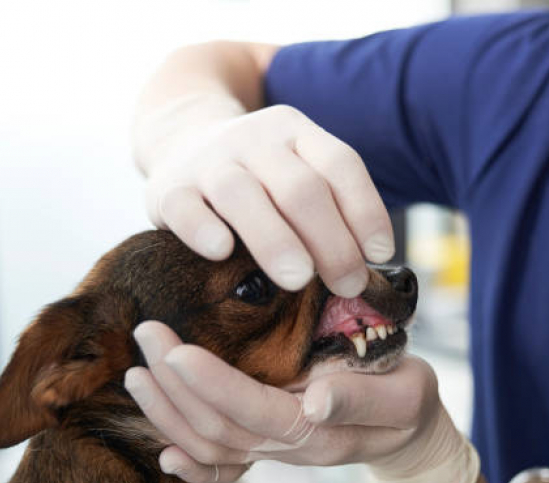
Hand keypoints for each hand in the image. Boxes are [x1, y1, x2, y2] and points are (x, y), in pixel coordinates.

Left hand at [125, 321, 478, 482]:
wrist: (409, 433)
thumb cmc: (407, 401)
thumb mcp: (404, 392)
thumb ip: (361, 398)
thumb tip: (314, 401)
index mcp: (318, 433)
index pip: (253, 411)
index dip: (212, 384)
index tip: (177, 350)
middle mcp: (288, 448)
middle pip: (219, 426)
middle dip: (176, 384)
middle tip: (147, 336)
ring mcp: (274, 452)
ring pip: (209, 444)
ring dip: (169, 411)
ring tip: (139, 371)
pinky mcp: (268, 447)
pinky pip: (221, 465)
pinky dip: (188, 460)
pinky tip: (163, 448)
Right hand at [136, 95, 394, 297]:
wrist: (182, 137)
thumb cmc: (259, 176)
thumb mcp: (296, 171)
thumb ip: (328, 207)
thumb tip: (365, 269)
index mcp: (296, 132)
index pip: (340, 164)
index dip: (365, 210)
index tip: (380, 255)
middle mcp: (255, 139)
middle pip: (300, 187)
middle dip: (331, 241)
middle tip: (348, 285)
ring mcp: (209, 161)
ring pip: (242, 194)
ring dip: (275, 239)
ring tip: (299, 280)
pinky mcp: (168, 187)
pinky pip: (185, 206)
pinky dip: (203, 228)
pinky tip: (222, 251)